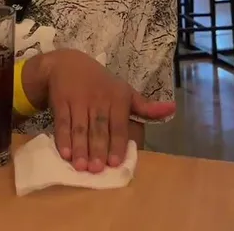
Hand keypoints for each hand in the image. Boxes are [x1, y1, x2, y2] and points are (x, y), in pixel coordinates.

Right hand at [27, 49, 174, 172]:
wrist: (67, 63)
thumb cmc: (101, 83)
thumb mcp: (125, 91)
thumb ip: (146, 107)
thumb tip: (172, 110)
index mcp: (117, 98)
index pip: (118, 125)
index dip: (117, 143)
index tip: (115, 162)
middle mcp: (99, 99)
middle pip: (98, 128)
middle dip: (97, 149)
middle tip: (96, 169)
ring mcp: (79, 100)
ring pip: (80, 127)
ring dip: (80, 147)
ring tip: (81, 166)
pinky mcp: (61, 101)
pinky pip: (62, 122)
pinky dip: (63, 138)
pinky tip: (65, 154)